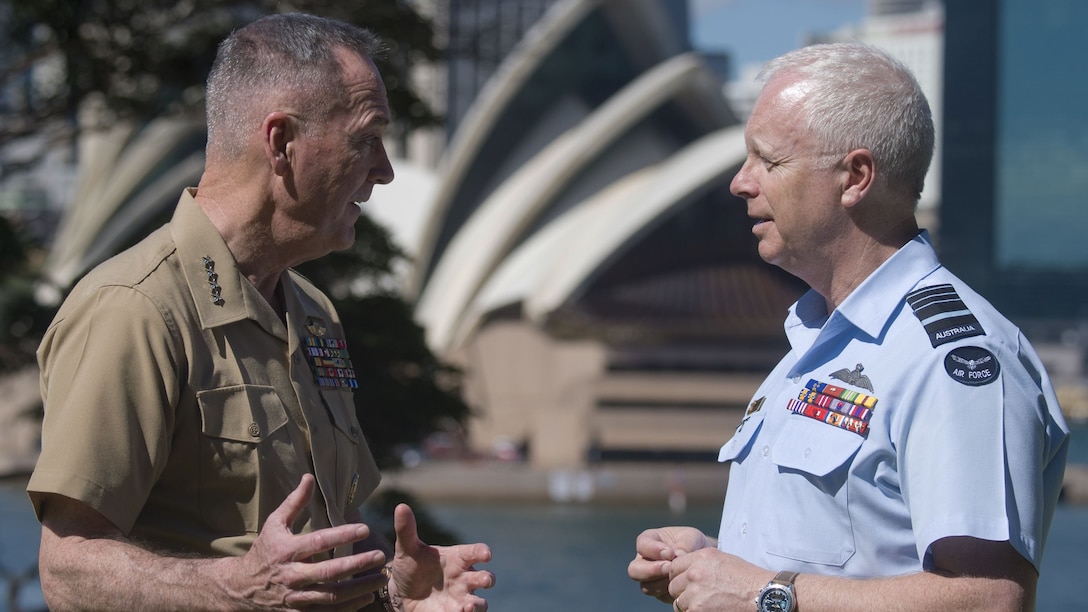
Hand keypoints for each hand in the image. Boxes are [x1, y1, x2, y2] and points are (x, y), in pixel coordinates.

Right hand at [227, 474, 388, 608]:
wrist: (241, 588)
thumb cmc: (264, 551)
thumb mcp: (274, 524)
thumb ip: (295, 502)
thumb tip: (309, 477)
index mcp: (287, 551)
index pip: (318, 542)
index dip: (342, 535)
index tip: (365, 529)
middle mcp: (292, 576)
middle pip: (328, 572)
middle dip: (356, 564)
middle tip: (380, 556)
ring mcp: (295, 599)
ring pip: (331, 596)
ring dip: (359, 588)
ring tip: (381, 578)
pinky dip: (348, 607)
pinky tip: (367, 597)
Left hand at [388, 503, 493, 611]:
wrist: (401, 593)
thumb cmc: (410, 566)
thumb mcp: (407, 549)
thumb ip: (406, 530)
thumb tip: (401, 506)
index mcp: (457, 558)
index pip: (476, 552)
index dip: (482, 552)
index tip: (486, 554)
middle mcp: (464, 578)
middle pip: (485, 578)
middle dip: (487, 580)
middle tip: (484, 580)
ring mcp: (461, 598)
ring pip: (480, 603)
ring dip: (477, 606)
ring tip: (468, 607)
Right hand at [629, 527, 714, 602]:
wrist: (702, 561)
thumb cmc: (694, 544)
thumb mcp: (691, 537)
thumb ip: (684, 543)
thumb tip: (677, 555)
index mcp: (649, 541)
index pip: (642, 545)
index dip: (653, 550)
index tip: (670, 553)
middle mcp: (645, 561)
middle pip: (634, 570)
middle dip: (651, 571)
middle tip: (669, 568)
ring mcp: (650, 578)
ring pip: (646, 586)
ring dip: (662, 583)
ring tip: (678, 577)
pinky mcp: (660, 592)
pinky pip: (660, 596)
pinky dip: (671, 592)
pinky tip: (682, 586)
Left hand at [667, 548, 769, 611]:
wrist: (763, 596)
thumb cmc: (747, 579)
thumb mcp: (723, 560)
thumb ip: (701, 563)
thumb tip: (686, 570)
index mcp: (701, 558)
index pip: (674, 567)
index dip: (680, 577)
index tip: (687, 583)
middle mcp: (694, 573)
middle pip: (673, 585)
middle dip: (682, 592)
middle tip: (698, 597)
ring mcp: (694, 593)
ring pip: (678, 602)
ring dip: (688, 605)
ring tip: (707, 604)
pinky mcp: (697, 610)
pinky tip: (709, 610)